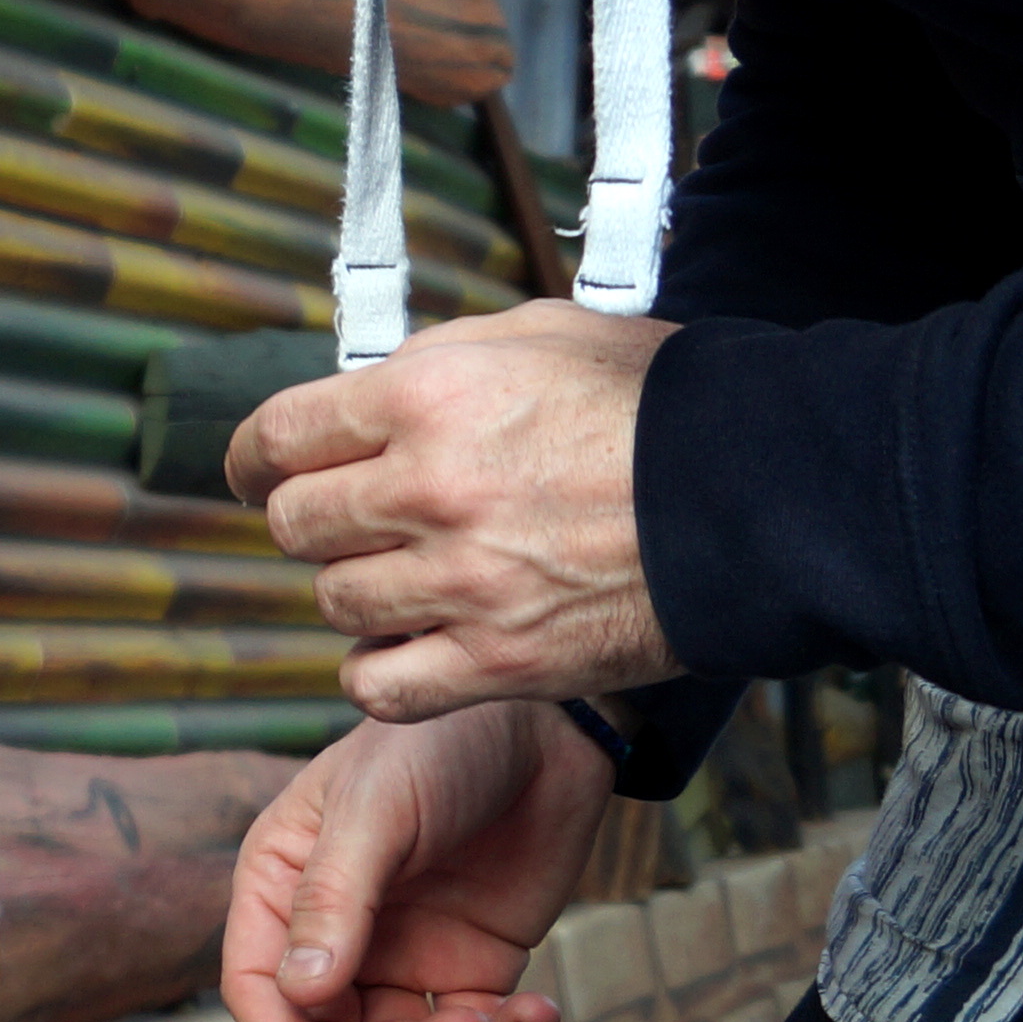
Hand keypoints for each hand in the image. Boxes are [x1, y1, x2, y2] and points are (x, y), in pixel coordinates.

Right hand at [217, 703, 608, 1021]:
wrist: (548, 725)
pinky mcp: (473, 965)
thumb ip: (334, 901)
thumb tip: (299, 994)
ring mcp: (405, 953)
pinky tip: (539, 1013)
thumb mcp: (376, 812)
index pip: (259, 985)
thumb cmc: (439, 743)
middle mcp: (334, 929)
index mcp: (281, 883)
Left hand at [232, 299, 679, 714]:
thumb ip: (437, 361)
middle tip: (354, 523)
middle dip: (318, 520)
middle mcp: (428, 490)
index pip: (277, 436)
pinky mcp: (502, 661)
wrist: (769, 494)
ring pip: (334, 601)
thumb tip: (370, 387)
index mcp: (425, 398)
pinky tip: (408, 647)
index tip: (256, 473)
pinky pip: (379, 687)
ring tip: (406, 577)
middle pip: (297, 524)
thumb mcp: (539, 334)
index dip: (254, 459)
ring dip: (358, 590)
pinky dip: (380, 672)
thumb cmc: (662, 405)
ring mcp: (463, 582)